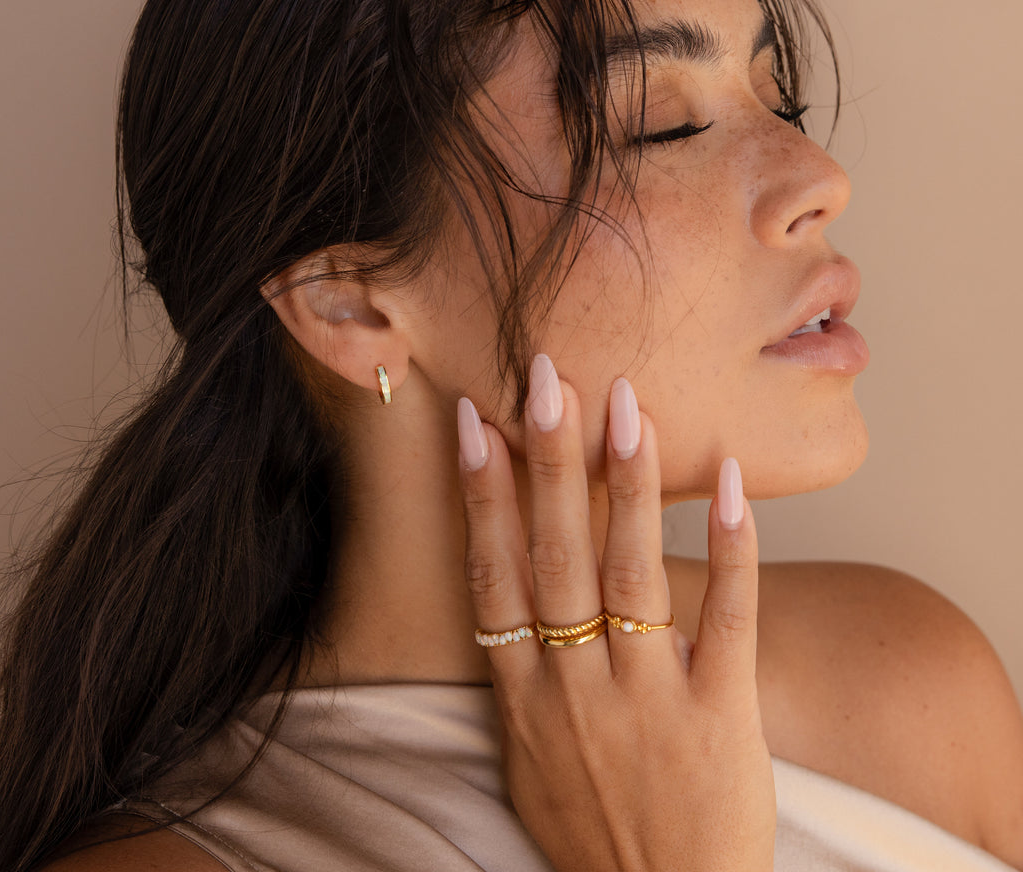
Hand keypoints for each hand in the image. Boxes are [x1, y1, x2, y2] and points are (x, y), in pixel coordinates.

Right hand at [457, 355, 774, 871]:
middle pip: (557, 556)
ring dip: (625, 484)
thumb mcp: (528, 760)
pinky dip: (729, 548)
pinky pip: (727, 619)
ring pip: (631, 572)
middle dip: (549, 461)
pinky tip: (731, 483)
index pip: (495, 574)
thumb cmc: (592, 836)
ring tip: (626, 405)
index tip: (475, 422)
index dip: (482, 494)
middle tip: (547, 379)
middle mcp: (577, 687)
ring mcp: (649, 698)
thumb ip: (520, 679)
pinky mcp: (722, 714)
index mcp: (524, 698)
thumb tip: (507, 601)